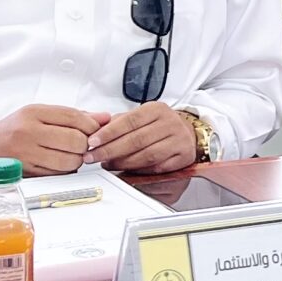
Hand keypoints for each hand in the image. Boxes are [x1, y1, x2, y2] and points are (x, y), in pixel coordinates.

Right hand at [0, 105, 105, 178]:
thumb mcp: (39, 115)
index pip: (74, 117)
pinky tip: (58, 164)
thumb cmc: (13, 130)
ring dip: (76, 160)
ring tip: (69, 154)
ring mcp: (26, 153)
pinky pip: (58, 174)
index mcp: (33, 113)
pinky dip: (65, 171)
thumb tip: (104, 117)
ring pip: (69, 160)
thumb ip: (73, 116)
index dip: (91, 125)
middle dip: (85, 145)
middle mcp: (28, 132)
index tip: (94, 130)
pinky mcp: (26, 172)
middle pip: (75, 140)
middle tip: (81, 145)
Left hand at [86, 102, 202, 174]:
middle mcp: (170, 123)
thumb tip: (95, 130)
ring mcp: (179, 140)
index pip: (129, 121)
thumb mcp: (141, 116)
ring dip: (123, 162)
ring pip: (147, 155)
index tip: (92, 141)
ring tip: (107, 164)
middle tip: (93, 156)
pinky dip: (140, 171)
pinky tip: (126, 170)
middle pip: (136, 139)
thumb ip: (119, 122)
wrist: (188, 133)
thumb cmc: (160, 125)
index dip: (109, 132)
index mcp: (157, 109)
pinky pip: (158, 167)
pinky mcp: (183, 157)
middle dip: (111, 150)